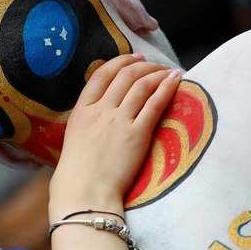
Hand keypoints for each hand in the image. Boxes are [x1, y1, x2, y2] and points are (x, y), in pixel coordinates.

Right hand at [49, 54, 179, 220]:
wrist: (85, 191)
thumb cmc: (77, 172)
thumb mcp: (75, 136)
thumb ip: (89, 119)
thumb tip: (104, 109)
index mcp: (82, 110)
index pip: (101, 75)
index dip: (120, 61)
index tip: (134, 58)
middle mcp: (100, 110)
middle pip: (124, 76)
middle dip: (142, 65)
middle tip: (154, 64)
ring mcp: (119, 120)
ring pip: (141, 85)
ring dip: (157, 73)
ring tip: (168, 71)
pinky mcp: (137, 134)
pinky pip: (154, 104)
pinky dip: (166, 88)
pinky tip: (175, 81)